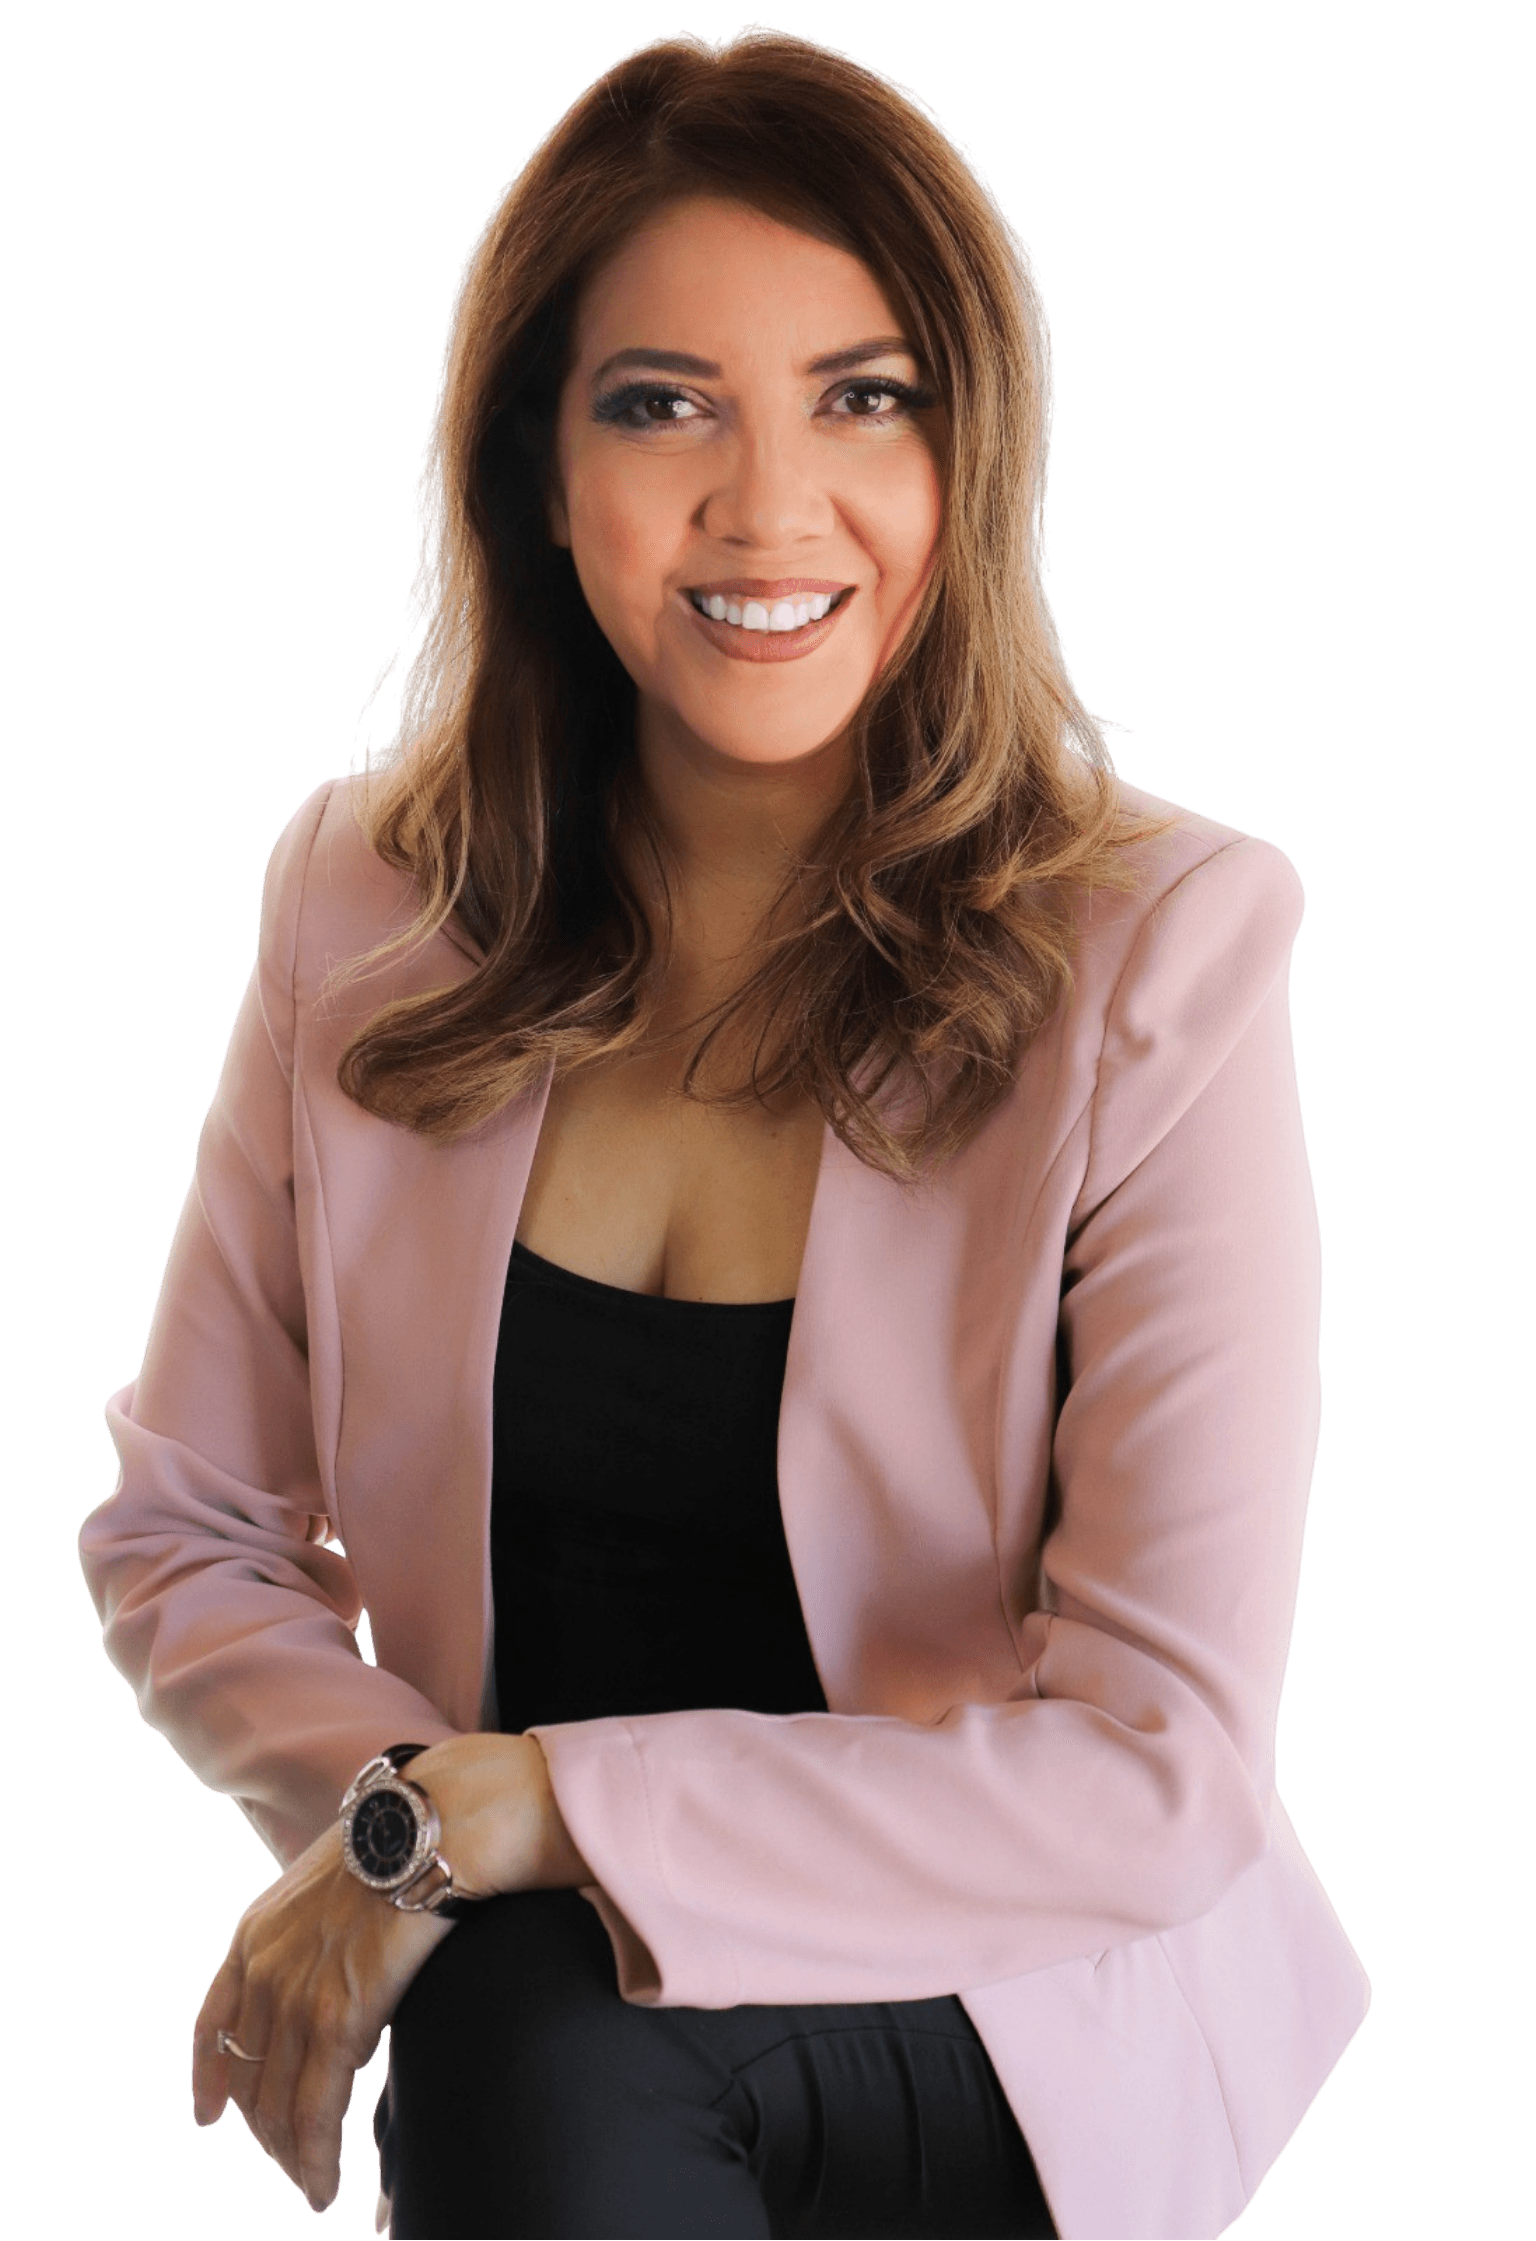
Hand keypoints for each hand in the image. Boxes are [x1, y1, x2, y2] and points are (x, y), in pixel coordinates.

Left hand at [191, 1818, 452, 2213]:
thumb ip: (322, 1930)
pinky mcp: (336, 2020)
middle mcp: (261, 1970)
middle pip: (247, 2076)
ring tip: (311, 2185)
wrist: (434, 1824)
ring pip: (277, 2106)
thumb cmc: (403, 1843)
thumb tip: (346, 1966)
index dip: (208, 2074)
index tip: (209, 2112)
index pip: (213, 2022)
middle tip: (289, 2162)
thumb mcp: (334, 1880)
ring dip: (291, 2156)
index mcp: (254, 1933)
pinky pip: (315, 2114)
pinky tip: (322, 2187)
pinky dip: (315, 2161)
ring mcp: (294, 1998)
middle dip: (264, 2129)